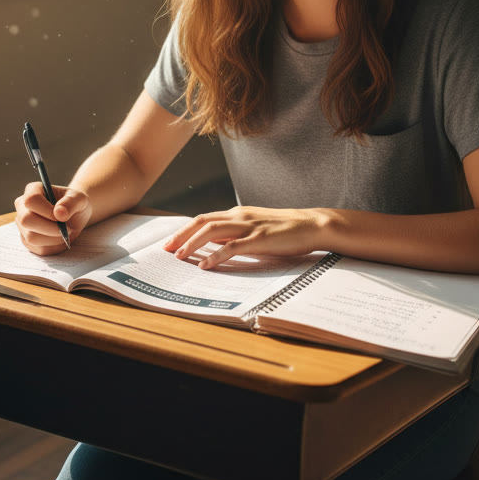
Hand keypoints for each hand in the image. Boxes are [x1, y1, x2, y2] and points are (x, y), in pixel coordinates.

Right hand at [14, 182, 91, 254]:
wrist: (74, 216)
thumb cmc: (74, 204)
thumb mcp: (80, 199)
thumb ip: (71, 203)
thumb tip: (58, 213)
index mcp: (33, 190)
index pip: (31, 200)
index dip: (46, 210)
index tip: (62, 216)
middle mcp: (22, 206)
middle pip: (26, 220)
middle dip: (50, 228)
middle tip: (67, 229)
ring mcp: (22, 225)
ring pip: (31, 237)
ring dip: (54, 238)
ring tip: (66, 232)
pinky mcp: (26, 240)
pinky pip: (38, 249)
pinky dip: (54, 246)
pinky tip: (61, 239)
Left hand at [162, 206, 329, 269]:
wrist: (313, 225)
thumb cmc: (286, 230)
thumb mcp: (257, 228)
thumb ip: (238, 234)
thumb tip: (217, 246)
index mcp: (238, 214)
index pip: (204, 219)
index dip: (184, 230)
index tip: (170, 242)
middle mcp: (239, 216)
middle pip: (202, 222)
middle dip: (181, 235)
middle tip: (166, 249)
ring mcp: (249, 226)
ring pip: (212, 231)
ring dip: (192, 244)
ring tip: (179, 257)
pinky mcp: (260, 238)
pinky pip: (232, 246)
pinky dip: (216, 256)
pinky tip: (205, 265)